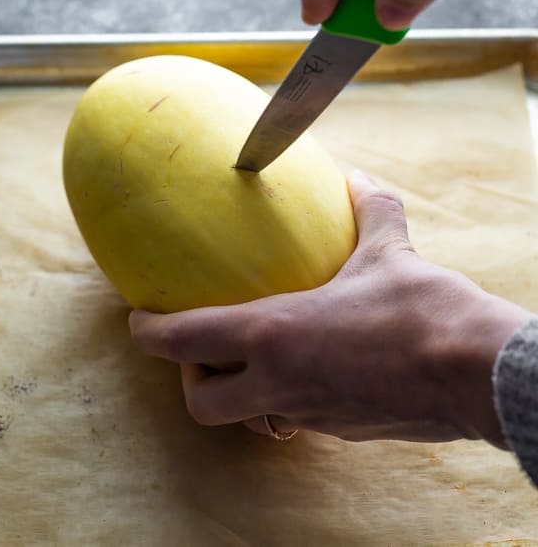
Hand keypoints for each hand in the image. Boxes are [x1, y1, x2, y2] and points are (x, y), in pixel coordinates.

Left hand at [130, 172, 530, 445]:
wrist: (474, 373)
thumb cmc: (422, 310)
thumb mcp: (388, 250)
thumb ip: (368, 209)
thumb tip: (357, 178)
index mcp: (274, 334)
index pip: (184, 340)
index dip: (149, 332)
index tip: (137, 320)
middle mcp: (281, 383)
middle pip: (203, 403)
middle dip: (190, 380)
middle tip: (201, 348)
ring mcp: (311, 414)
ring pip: (251, 417)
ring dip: (242, 393)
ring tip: (258, 358)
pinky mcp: (342, 432)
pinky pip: (296, 418)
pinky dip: (289, 398)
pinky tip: (317, 367)